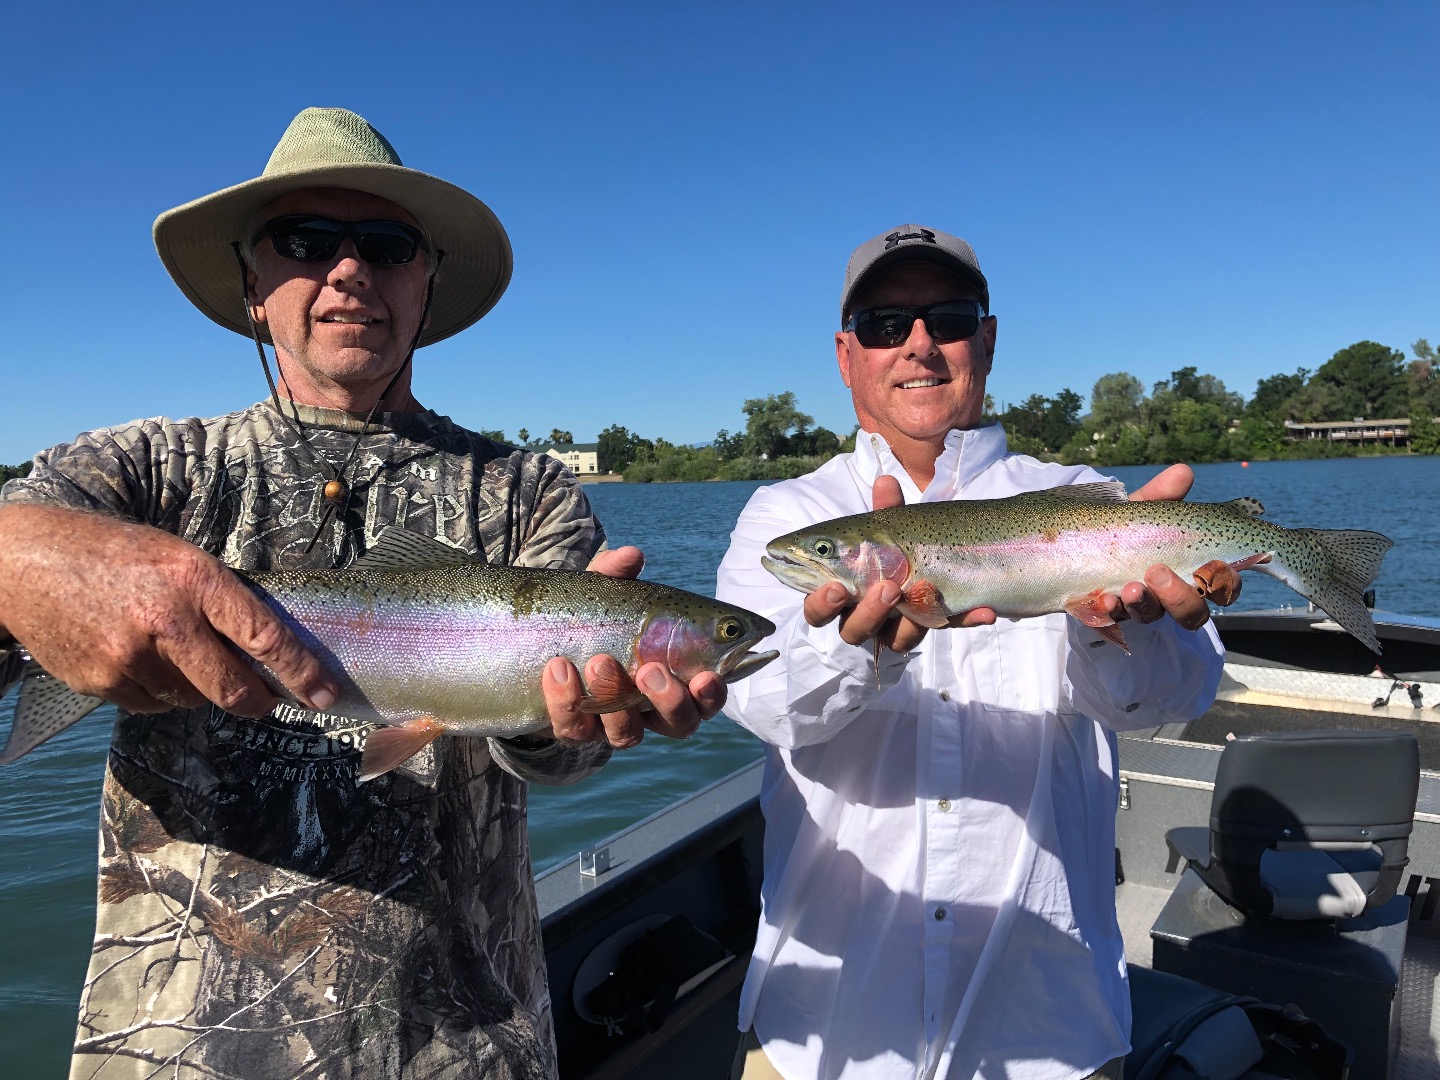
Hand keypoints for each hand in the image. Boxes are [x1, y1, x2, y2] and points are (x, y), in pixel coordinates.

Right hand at [0, 504, 338, 715]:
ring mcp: (130, 658)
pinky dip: (162, 691)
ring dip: (203, 689)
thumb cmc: (115, 553)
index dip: (302, 673)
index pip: (265, 637)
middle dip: (261, 702)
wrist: (24, 564)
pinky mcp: (101, 683)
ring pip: (193, 699)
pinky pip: (154, 704)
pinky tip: (144, 658)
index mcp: (194, 580)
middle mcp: (165, 622)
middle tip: (273, 700)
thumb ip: (223, 601)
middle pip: (233, 689)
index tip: (326, 694)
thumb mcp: (179, 557)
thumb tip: (270, 649)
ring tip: (181, 653)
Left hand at [540, 545, 726, 746]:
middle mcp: (650, 709)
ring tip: (599, 661)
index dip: (712, 693)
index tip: (707, 676)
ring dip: (615, 699)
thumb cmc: (590, 619)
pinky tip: (558, 668)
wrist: (534, 646)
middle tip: (649, 669)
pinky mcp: (574, 729)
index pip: (706, 696)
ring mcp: (612, 723)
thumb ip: (616, 574)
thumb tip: (632, 555)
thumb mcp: (603, 593)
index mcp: (674, 677)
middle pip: (680, 725)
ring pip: (627, 734)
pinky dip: (566, 699)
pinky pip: (575, 728)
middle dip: (670, 701)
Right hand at [802, 476, 995, 653]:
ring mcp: (902, 624)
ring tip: (925, 589)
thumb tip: (886, 481)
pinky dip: (965, 619)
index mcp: (843, 591)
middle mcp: (866, 614)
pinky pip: (946, 628)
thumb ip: (886, 509)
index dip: (820, 603)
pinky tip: (984, 611)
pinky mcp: (936, 625)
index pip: (818, 608)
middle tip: (887, 588)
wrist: (951, 552)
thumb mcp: (894, 524)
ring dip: (909, 619)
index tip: (834, 587)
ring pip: (896, 639)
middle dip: (867, 613)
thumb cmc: (901, 541)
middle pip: (853, 631)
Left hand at [1096, 463, 1241, 630]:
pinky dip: (1112, 611)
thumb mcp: (1141, 509)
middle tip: (1157, 572)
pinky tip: (1104, 599)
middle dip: (1180, 597)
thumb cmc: (1124, 526)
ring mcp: (1140, 606)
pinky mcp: (1110, 613)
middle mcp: (1170, 594)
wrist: (1073, 541)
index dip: (1226, 583)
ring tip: (1131, 587)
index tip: (1214, 566)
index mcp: (1191, 569)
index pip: (1223, 585)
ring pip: (1155, 617)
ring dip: (1146, 605)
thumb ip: (1161, 495)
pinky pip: (1115, 621)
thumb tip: (1183, 472)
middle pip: (1193, 613)